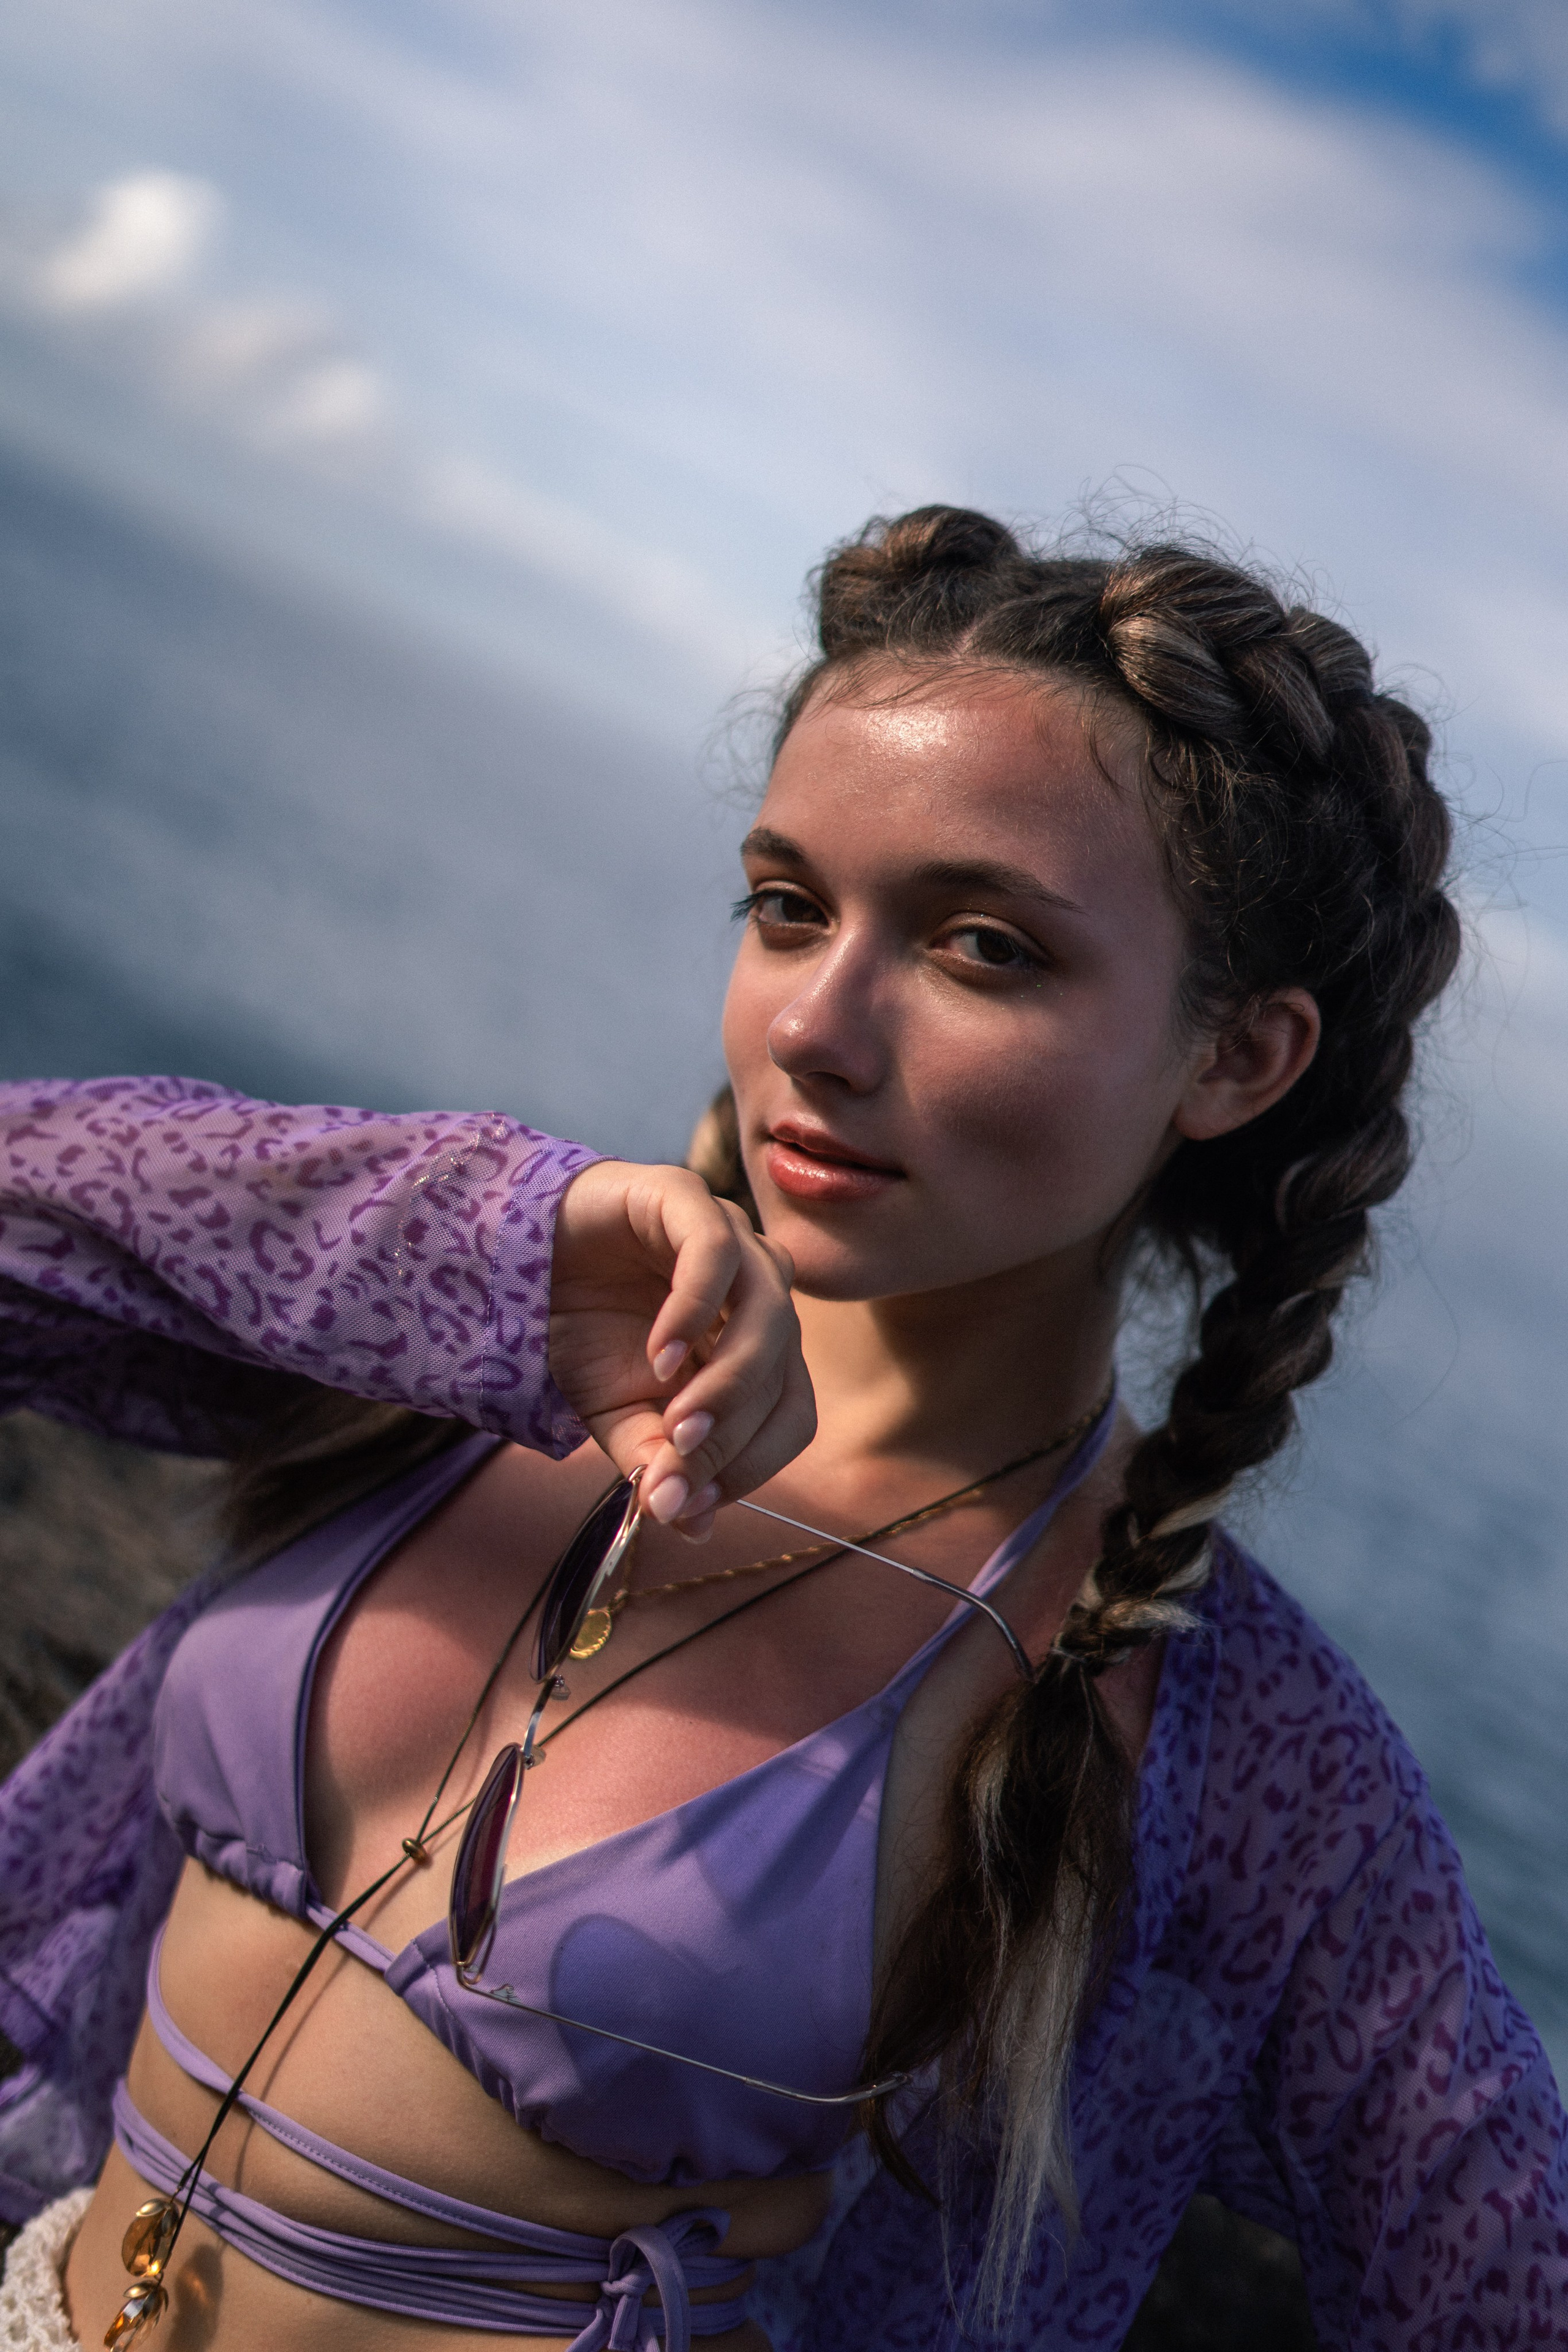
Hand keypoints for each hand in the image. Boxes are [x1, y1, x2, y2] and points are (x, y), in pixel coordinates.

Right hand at [548, 1160, 814, 1539]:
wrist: (519, 1262)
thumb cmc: (586, 1335)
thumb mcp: (617, 1417)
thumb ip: (657, 1463)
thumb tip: (692, 1526)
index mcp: (758, 1348)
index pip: (789, 1414)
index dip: (751, 1465)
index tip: (692, 1502)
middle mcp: (759, 1292)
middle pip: (782, 1372)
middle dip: (732, 1431)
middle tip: (677, 1466)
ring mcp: (731, 1239)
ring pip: (769, 1314)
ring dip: (728, 1381)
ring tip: (674, 1421)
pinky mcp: (685, 1199)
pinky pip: (714, 1254)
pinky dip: (693, 1312)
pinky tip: (659, 1356)